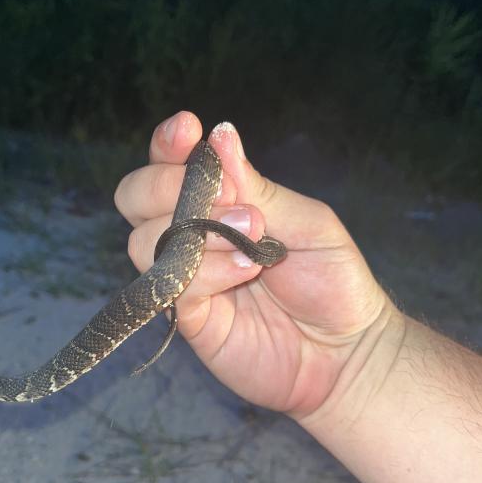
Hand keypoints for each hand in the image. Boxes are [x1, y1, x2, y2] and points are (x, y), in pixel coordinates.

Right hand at [115, 111, 393, 415]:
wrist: (346, 352)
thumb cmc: (333, 281)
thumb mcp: (306, 222)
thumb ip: (257, 186)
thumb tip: (219, 134)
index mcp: (220, 202)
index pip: (170, 163)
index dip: (168, 144)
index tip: (187, 130)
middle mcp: (192, 235)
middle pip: (134, 196)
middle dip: (166, 185)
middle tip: (230, 198)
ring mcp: (186, 276)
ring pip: (142, 240)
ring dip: (195, 231)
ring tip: (252, 241)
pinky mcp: (187, 316)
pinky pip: (170, 285)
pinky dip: (206, 270)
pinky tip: (246, 272)